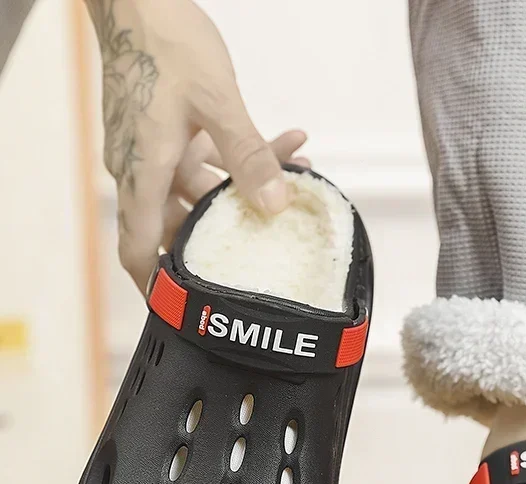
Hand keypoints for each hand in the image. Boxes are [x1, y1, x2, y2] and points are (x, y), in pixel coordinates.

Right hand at [86, 0, 308, 291]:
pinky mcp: (165, 132)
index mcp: (142, 173)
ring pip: (202, 189)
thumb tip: (274, 204)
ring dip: (246, 187)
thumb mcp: (216, 102)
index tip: (182, 310)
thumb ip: (248, 156)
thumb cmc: (163, 41)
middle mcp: (142, 170)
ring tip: (296, 178)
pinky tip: (286, 144)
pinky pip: (205, 159)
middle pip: (182, 224)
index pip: (140, 249)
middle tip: (271, 240)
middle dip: (229, 231)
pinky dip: (240, 157)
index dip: (158, 285)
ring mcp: (153, 150)